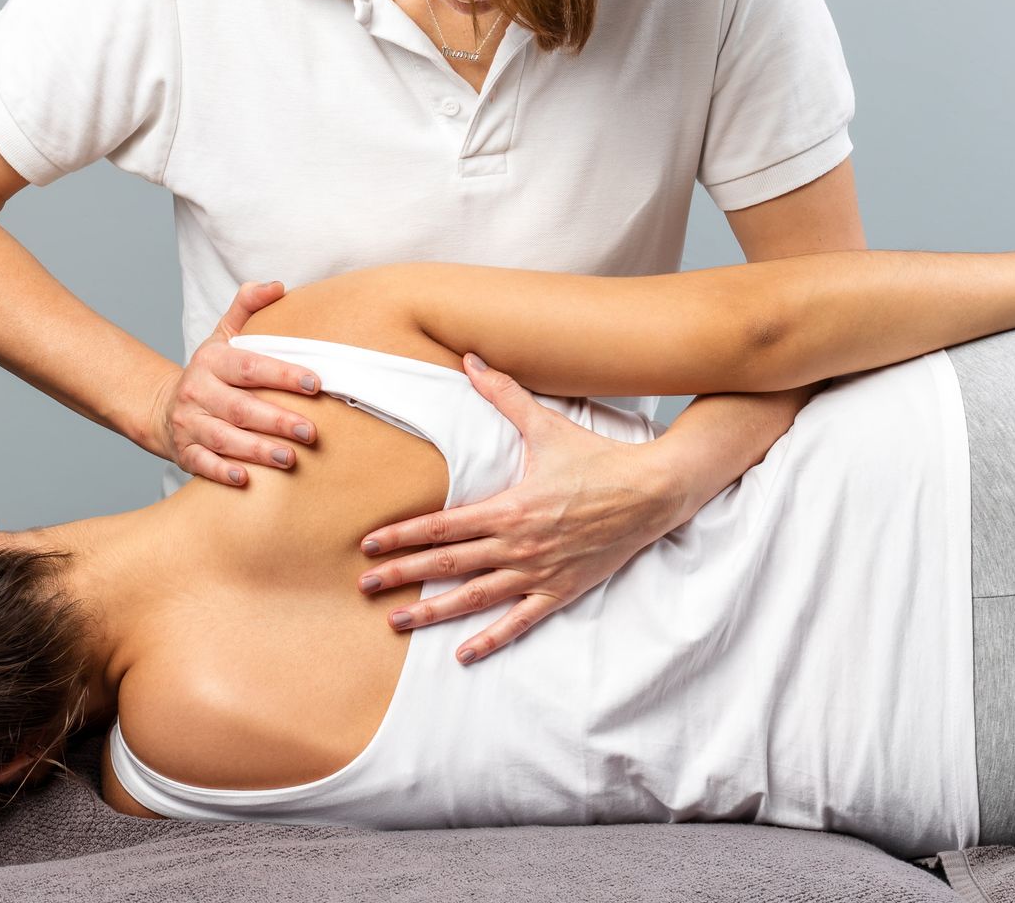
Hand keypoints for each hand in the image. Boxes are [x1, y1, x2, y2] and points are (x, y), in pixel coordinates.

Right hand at [146, 280, 322, 485]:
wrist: (164, 408)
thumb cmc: (211, 372)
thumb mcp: (224, 335)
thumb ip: (248, 308)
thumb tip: (276, 286)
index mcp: (212, 360)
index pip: (250, 366)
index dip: (283, 374)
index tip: (316, 384)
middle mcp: (197, 391)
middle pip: (240, 407)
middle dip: (276, 420)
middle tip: (311, 432)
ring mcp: (188, 423)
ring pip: (224, 438)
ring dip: (258, 450)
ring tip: (291, 459)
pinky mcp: (184, 452)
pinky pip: (202, 464)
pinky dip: (222, 472)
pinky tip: (246, 479)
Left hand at [355, 353, 679, 665]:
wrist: (651, 492)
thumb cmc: (597, 458)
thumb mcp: (547, 425)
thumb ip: (504, 395)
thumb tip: (472, 359)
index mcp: (509, 507)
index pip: (442, 526)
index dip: (402, 536)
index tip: (369, 545)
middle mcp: (518, 545)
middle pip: (447, 564)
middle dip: (402, 575)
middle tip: (364, 586)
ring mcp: (538, 573)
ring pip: (474, 598)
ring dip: (432, 611)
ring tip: (396, 621)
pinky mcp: (560, 591)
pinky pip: (519, 622)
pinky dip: (490, 639)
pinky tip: (463, 655)